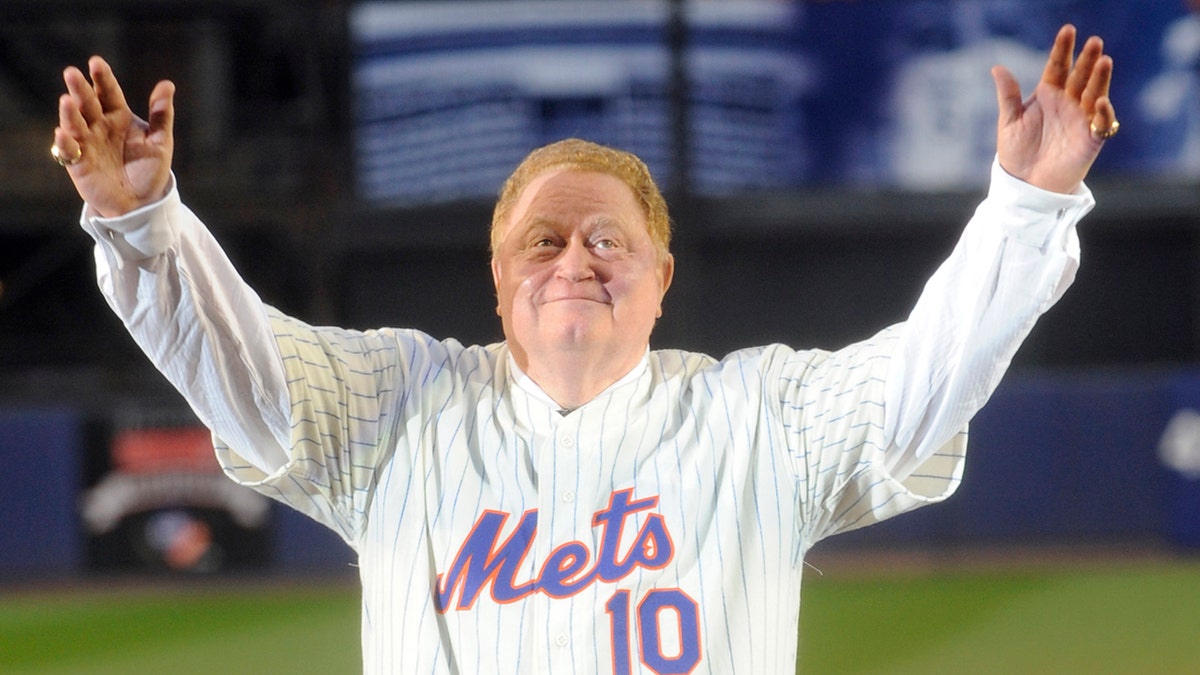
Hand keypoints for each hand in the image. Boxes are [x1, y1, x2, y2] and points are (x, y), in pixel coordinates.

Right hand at [53, 56, 175, 217]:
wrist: (142, 203)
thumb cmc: (150, 170)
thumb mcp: (160, 142)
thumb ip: (161, 114)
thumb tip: (167, 84)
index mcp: (118, 116)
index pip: (108, 93)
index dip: (102, 78)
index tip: (96, 62)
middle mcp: (99, 126)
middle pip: (88, 103)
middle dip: (80, 89)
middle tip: (72, 73)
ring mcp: (87, 143)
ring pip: (75, 124)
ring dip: (70, 113)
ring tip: (67, 101)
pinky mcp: (78, 163)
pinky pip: (69, 151)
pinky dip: (65, 143)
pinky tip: (64, 135)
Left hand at [992, 24, 1116, 193]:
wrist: (1024, 184)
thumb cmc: (1016, 152)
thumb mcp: (1009, 121)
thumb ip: (1007, 95)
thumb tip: (997, 68)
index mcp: (1048, 95)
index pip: (1057, 67)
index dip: (1063, 49)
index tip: (1068, 30)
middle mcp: (1068, 103)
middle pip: (1080, 77)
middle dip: (1087, 59)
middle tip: (1094, 41)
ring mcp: (1080, 120)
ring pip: (1094, 94)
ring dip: (1100, 79)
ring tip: (1104, 61)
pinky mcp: (1090, 140)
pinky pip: (1101, 124)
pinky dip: (1103, 113)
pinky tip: (1100, 100)